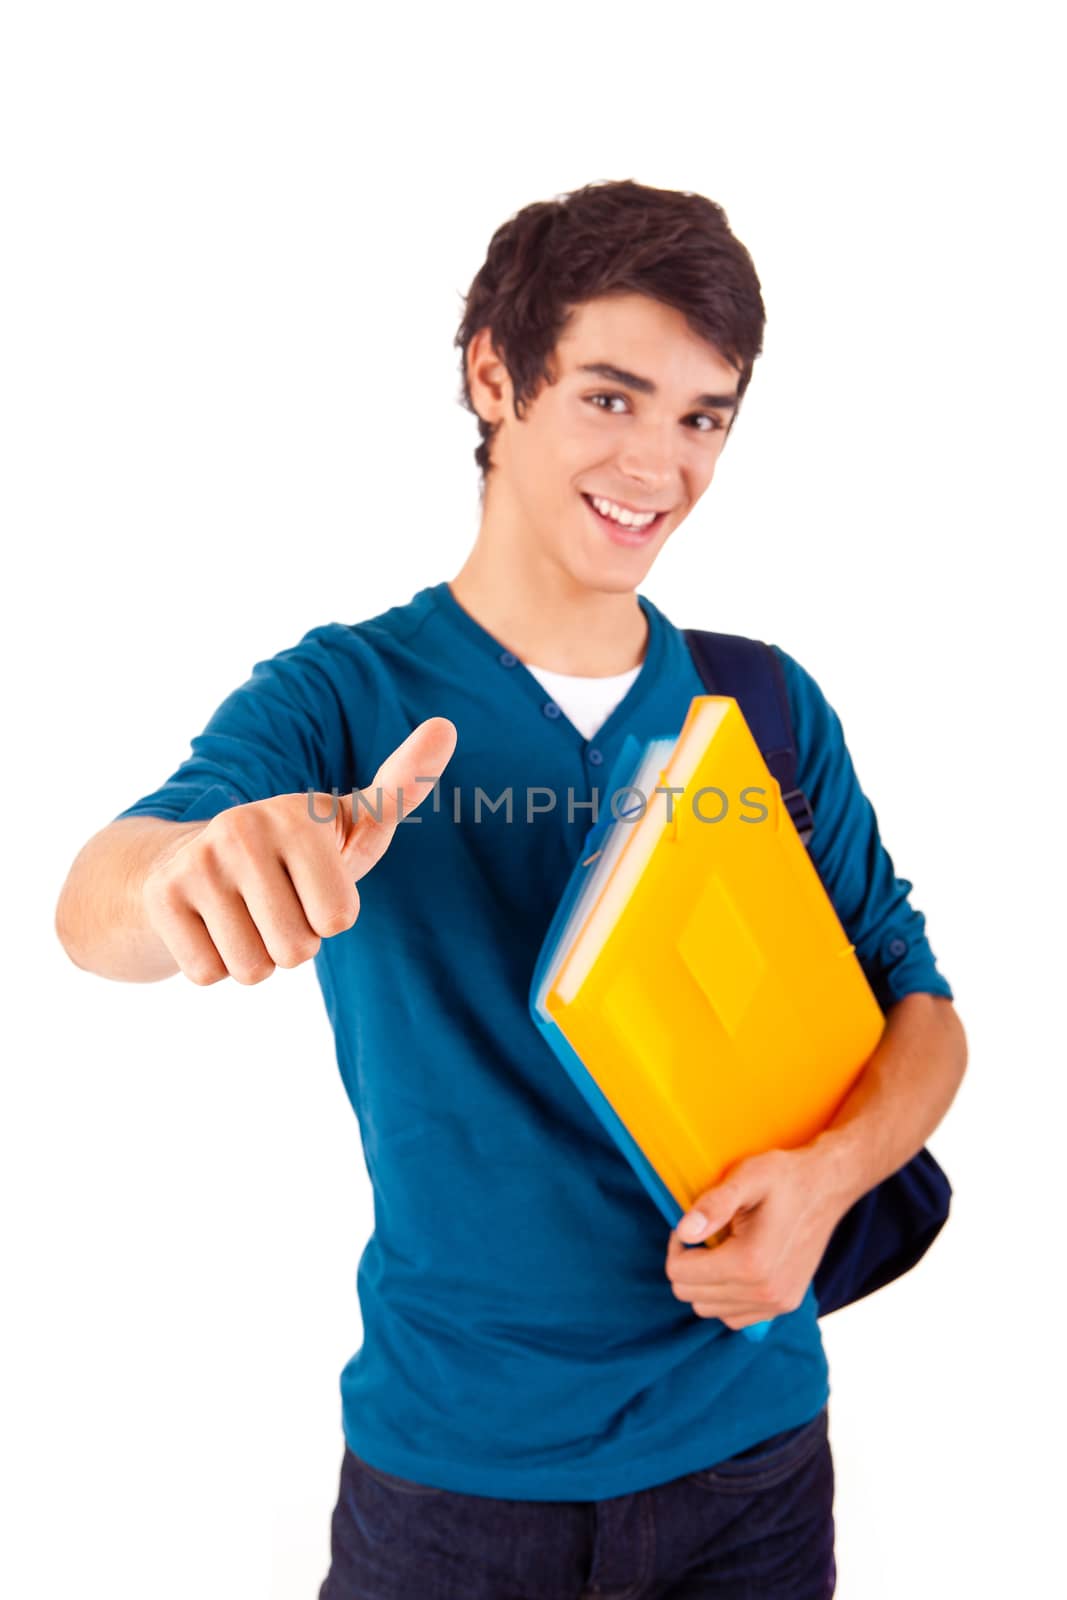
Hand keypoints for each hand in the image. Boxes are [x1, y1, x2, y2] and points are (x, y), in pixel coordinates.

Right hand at [141, 716, 456, 984]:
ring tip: (239, 915)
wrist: (173, 865)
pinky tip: (204, 925)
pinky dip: (210, 965)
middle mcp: (246, 827)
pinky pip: (208, 974)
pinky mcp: (162, 896)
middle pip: (298, 950)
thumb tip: (446, 725)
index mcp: (301, 813)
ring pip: (253, 969)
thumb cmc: (287, 855)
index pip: (339, 919)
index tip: (309, 882)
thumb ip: (399, 789)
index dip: (330, 917)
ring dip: (251, 958)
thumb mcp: (345, 825)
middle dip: (291, 944)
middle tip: (271, 905)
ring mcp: (200, 860)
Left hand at [664, 1146, 842, 1330]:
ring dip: (703, 1282)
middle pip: (691, 1295)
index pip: (680, 1273)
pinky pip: (734, 1318)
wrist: (826, 1188)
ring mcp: (777, 1303)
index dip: (677, 1246)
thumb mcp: (747, 1177)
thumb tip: (684, 1231)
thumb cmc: (784, 1177)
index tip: (692, 1223)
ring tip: (719, 1249)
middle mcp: (765, 1292)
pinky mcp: (784, 1305)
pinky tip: (732, 1268)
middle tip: (704, 1233)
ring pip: (709, 1309)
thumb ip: (713, 1205)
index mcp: (751, 1262)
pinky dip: (723, 1298)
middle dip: (687, 1264)